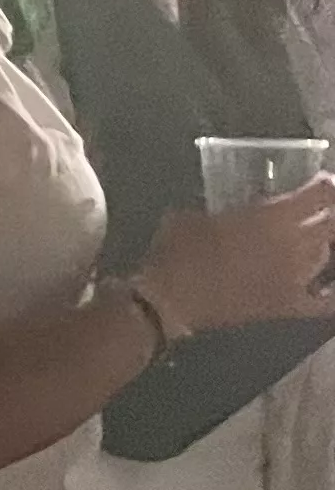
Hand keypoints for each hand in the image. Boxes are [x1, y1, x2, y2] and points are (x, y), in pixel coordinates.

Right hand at [139, 177, 334, 334]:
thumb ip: (218, 211)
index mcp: (271, 216)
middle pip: (329, 224)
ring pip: (325, 255)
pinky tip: (326, 290)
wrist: (170, 302)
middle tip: (313, 212)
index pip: (319, 194)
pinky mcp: (288, 307)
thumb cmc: (176, 253)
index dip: (324, 185)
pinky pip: (326, 303)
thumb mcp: (191, 216)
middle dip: (324, 215)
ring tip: (308, 242)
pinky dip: (329, 295)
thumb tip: (221, 213)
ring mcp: (295, 278)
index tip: (319, 181)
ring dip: (320, 246)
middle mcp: (292, 244)